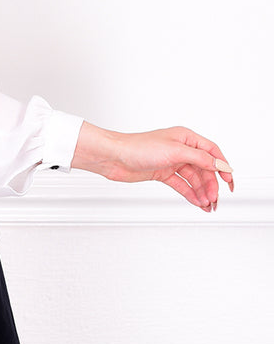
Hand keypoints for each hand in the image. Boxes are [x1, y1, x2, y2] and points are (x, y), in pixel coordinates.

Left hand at [72, 122, 233, 211]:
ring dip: (202, 192)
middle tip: (214, 200)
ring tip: (207, 205)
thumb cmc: (138, 147)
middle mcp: (180, 149)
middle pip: (204, 169)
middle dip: (211, 185)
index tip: (230, 182)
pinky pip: (182, 185)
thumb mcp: (175, 151)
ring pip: (193, 179)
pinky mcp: (162, 173)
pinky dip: (190, 194)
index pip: (212, 152)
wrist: (114, 157)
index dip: (223, 167)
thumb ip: (199, 158)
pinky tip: (197, 202)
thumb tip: (218, 165)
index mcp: (185, 138)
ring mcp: (171, 162)